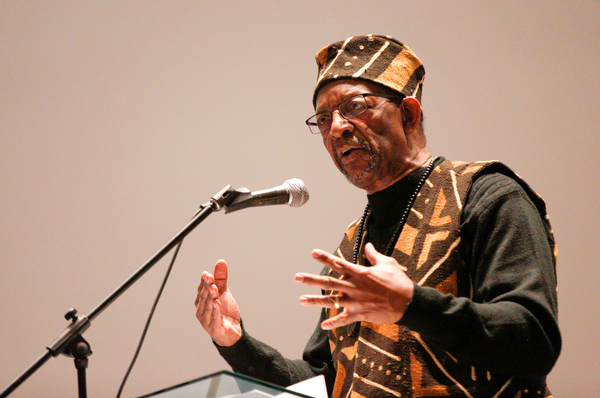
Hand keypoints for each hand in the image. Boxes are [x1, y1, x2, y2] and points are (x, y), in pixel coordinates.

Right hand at [195, 259, 241, 345]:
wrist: (233, 330)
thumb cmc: (225, 310)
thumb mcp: (224, 292)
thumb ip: (221, 278)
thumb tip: (221, 262)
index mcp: (202, 300)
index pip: (201, 288)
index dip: (204, 281)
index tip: (207, 274)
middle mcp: (201, 309)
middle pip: (204, 296)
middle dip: (207, 287)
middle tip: (211, 279)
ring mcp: (206, 319)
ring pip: (208, 306)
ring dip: (211, 297)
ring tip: (214, 288)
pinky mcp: (213, 328)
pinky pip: (214, 318)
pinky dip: (216, 311)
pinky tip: (217, 303)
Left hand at [295, 242, 413, 329]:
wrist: (408, 303)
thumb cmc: (399, 281)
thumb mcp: (388, 263)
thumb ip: (375, 255)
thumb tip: (369, 246)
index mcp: (360, 273)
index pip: (338, 263)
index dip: (325, 257)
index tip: (312, 252)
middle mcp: (354, 287)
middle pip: (328, 282)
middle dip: (311, 280)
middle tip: (296, 277)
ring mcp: (355, 302)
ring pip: (331, 301)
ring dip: (315, 301)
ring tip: (301, 300)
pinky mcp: (360, 314)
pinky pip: (344, 320)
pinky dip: (333, 323)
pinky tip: (323, 326)